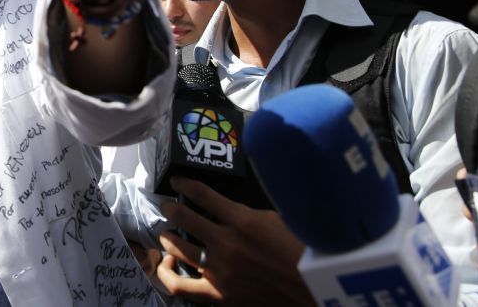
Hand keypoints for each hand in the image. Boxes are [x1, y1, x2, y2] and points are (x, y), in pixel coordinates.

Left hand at [155, 177, 310, 305]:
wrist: (310, 291)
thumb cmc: (298, 253)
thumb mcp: (274, 220)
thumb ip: (245, 213)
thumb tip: (223, 207)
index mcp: (243, 221)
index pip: (202, 194)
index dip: (185, 184)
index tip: (177, 181)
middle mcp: (227, 244)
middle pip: (183, 217)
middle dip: (171, 208)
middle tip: (168, 206)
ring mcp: (220, 271)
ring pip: (177, 248)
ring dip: (168, 237)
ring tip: (167, 234)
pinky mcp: (218, 295)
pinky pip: (180, 286)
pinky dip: (167, 274)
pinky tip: (167, 264)